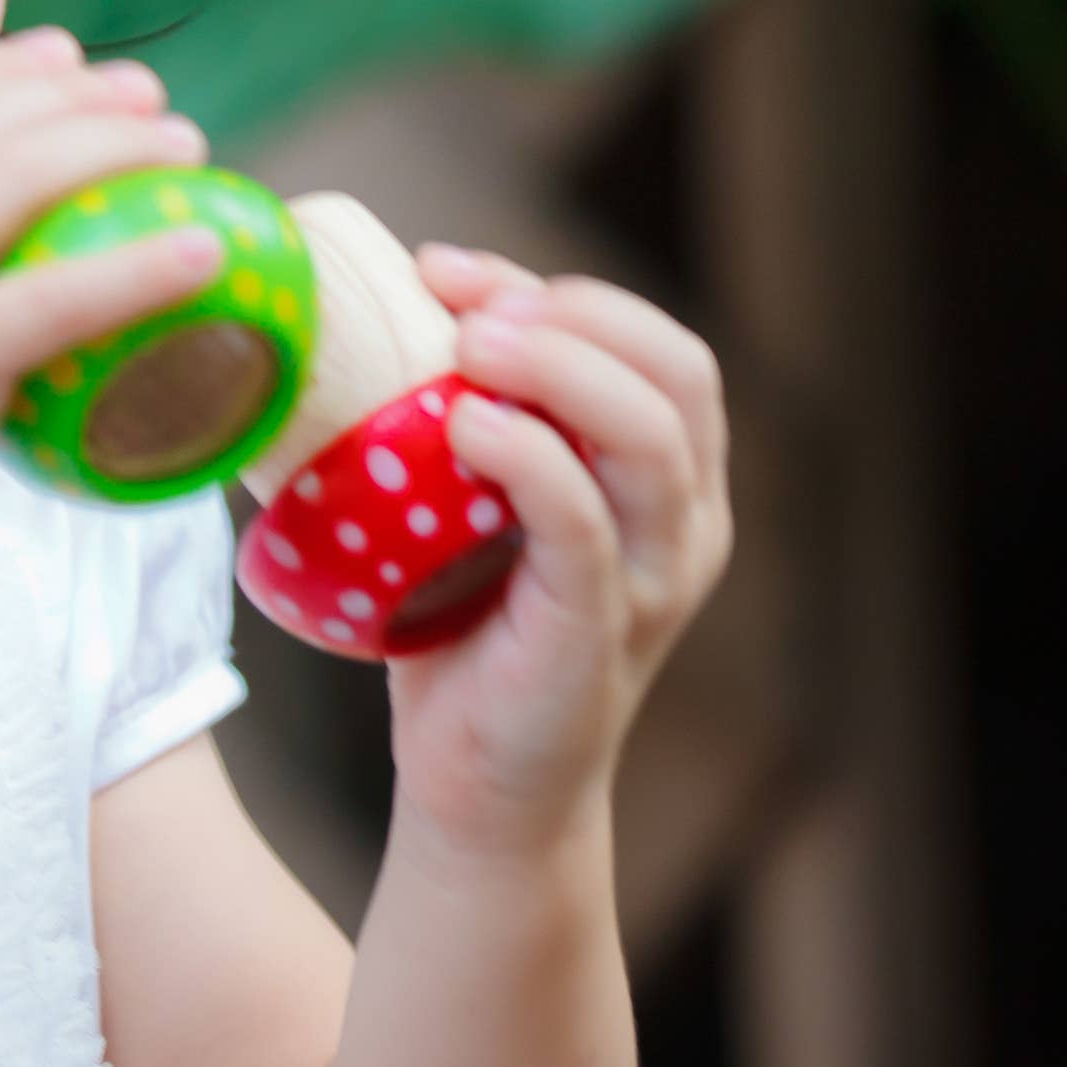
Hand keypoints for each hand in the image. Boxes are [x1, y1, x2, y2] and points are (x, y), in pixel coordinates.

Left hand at [381, 247, 732, 861]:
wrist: (477, 795)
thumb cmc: (463, 635)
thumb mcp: (479, 506)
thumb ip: (469, 420)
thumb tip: (379, 308)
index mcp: (673, 485)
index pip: (662, 348)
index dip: (570, 292)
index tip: (451, 271)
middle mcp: (686, 525)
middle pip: (678, 371)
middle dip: (572, 310)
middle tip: (462, 300)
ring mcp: (651, 582)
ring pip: (651, 436)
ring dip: (557, 366)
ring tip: (466, 344)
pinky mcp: (597, 633)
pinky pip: (583, 523)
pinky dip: (529, 457)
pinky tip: (464, 426)